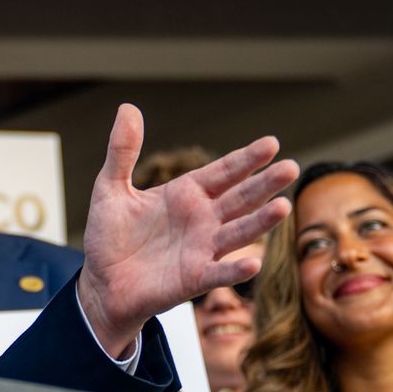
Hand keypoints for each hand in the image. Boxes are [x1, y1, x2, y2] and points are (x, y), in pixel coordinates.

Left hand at [79, 105, 297, 355]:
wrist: (101, 283)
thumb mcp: (110, 188)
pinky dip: (234, 270)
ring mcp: (202, 249)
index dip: (246, 159)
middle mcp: (202, 220)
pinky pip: (218, 273)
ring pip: (238, 232)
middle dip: (265, 184)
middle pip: (240, 198)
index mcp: (186, 194)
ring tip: (283, 206)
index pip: (223, 172)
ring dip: (260, 222)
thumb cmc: (109, 236)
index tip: (272, 143)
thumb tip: (128, 108)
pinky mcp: (193, 278)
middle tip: (291, 167)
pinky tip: (253, 263)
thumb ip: (122, 151)